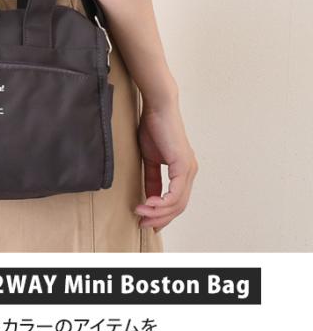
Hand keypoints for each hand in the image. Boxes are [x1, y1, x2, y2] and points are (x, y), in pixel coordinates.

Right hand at [134, 95, 197, 232]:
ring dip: (157, 212)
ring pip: (177, 203)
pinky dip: (161, 202)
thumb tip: (149, 197)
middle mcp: (190, 171)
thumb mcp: (150, 158)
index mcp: (183, 170)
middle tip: (142, 223)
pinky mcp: (183, 165)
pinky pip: (175, 193)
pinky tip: (148, 203)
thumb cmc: (153, 127)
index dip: (162, 214)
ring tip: (140, 213)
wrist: (158, 107)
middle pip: (179, 207)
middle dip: (160, 218)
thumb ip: (152, 178)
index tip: (146, 220)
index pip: (176, 201)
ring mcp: (189, 169)